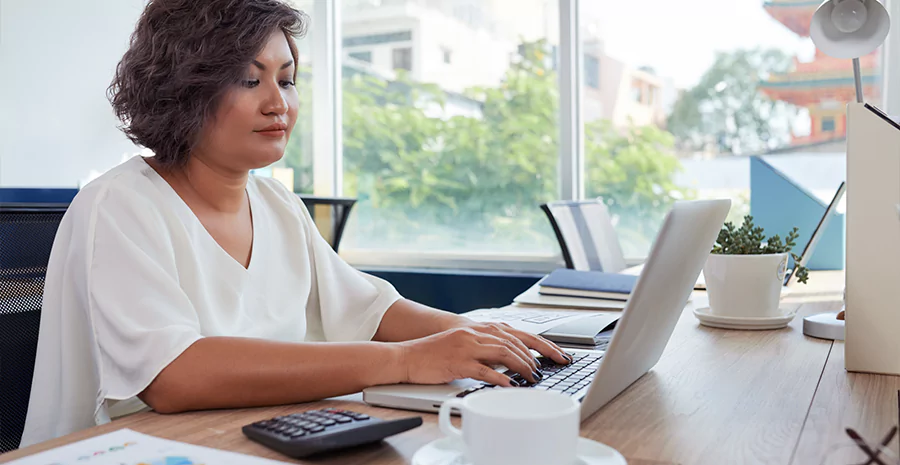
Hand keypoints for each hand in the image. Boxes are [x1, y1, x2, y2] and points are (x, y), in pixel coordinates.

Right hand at [397, 321, 572, 386]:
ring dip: (522, 366)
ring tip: (532, 378)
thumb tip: (512, 362)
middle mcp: (476, 333)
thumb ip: (487, 349)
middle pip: (515, 342)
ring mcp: (467, 346)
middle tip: (546, 371)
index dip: (543, 344)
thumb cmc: (436, 353)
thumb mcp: (465, 344)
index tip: (560, 355)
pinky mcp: (457, 362)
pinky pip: (483, 369)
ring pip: (503, 352)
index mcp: (480, 328)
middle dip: (536, 357)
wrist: (408, 356)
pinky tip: (510, 385)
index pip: (520, 333)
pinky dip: (499, 377)